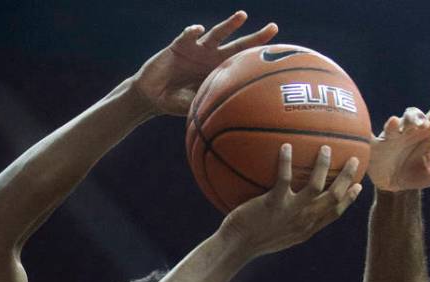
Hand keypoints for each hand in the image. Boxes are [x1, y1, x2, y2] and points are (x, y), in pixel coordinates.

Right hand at [132, 11, 277, 115]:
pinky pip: (188, 36)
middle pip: (238, 44)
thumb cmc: (175, 102)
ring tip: (242, 16)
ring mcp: (196, 49)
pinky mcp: (179, 45)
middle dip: (256, 36)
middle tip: (274, 28)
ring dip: (229, 25)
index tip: (279, 54)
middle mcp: (210, 57)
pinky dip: (193, 32)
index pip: (242, 63)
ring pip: (216, 34)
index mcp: (217, 71)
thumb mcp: (195, 106)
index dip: (257, 58)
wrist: (151, 96)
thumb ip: (208, 106)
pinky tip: (198, 30)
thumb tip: (228, 117)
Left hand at [220, 144, 362, 257]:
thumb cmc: (253, 240)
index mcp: (307, 229)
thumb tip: (292, 206)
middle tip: (353, 159)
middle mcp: (303, 221)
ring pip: (316, 186)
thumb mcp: (279, 235)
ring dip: (322, 166)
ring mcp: (290, 212)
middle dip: (347, 177)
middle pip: (334, 197)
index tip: (358, 185)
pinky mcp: (274, 203)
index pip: (335, 213)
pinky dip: (286, 161)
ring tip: (325, 148)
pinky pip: (284, 178)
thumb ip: (291, 221)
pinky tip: (286, 146)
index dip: (349, 199)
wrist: (237, 247)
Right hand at [367, 99, 429, 191]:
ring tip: (396, 124)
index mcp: (425, 133)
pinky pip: (371, 138)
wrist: (395, 185)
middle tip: (423, 124)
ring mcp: (391, 137)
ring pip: (393, 124)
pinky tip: (369, 135)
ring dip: (395, 123)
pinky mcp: (376, 146)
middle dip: (416, 117)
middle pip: (412, 115)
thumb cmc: (417, 173)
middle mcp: (408, 130)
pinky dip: (369, 135)